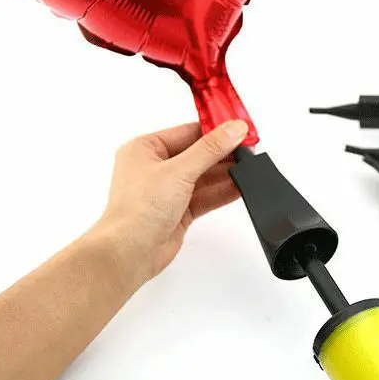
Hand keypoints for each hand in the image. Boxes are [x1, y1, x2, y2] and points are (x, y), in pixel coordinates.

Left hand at [91, 120, 248, 285]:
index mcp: (145, 149)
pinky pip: (205, 196)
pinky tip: (239, 187)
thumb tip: (232, 129)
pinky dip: (222, 192)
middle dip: (223, 154)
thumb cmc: (137, 210)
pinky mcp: (178, 210)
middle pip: (198, 154)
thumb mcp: (179, 171)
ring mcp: (167, 190)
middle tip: (248, 150)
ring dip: (225, 173)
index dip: (215, 130)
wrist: (130, 251)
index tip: (238, 128)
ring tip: (248, 168)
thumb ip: (210, 150)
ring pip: (203, 176)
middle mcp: (155, 168)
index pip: (188, 132)